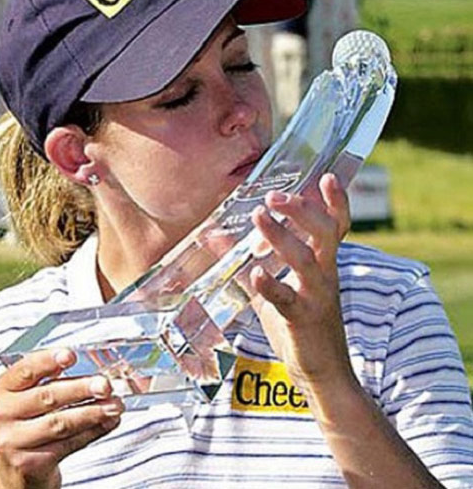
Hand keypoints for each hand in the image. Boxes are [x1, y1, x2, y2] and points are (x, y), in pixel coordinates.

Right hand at [0, 349, 123, 488]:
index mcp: (5, 388)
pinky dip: (93, 431)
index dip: (48, 361)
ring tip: (114, 405)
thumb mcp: (31, 396)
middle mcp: (4, 413)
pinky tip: (108, 422)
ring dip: (93, 412)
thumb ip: (54, 380)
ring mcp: (14, 441)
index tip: (70, 355)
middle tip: (104, 385)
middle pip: (47, 397)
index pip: (26, 370)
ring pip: (60, 423)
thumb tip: (96, 372)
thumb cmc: (29, 422)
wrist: (17, 470)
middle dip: (81, 389)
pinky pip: (68, 444)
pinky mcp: (29, 464)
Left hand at [250, 173, 352, 397]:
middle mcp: (325, 277)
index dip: (336, 203)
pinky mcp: (303, 320)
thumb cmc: (300, 328)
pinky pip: (287, 300)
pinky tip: (255, 274)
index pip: (336, 228)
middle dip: (302, 211)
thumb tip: (216, 237)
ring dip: (282, 237)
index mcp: (322, 267)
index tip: (327, 177)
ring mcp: (317, 298)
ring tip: (259, 217)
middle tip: (275, 196)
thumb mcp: (273, 293)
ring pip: (306, 260)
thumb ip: (248, 264)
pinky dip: (270, 286)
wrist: (324, 376)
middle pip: (325, 234)